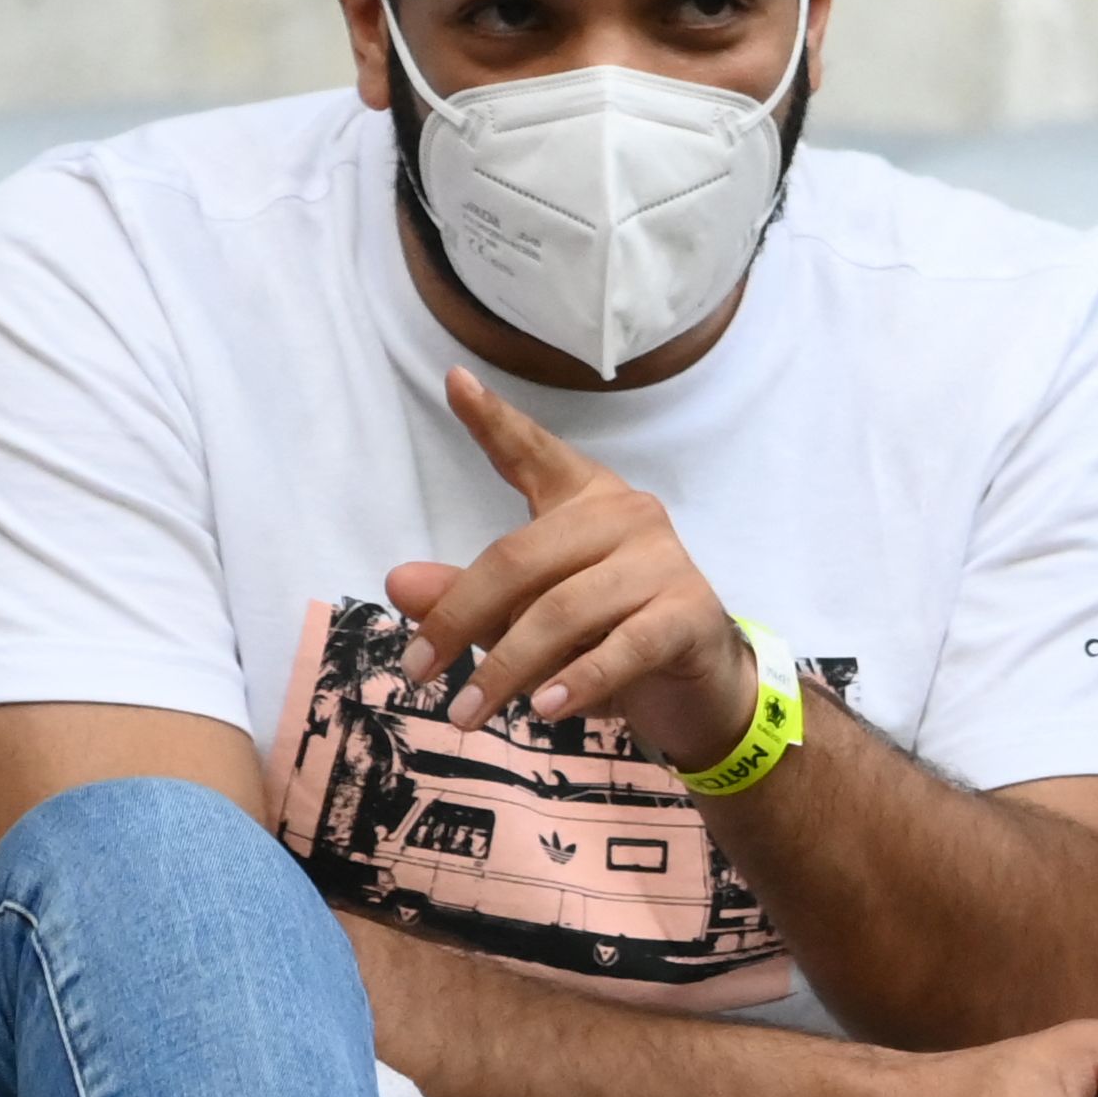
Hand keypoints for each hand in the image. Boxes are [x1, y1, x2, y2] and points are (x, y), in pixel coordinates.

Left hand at [384, 367, 758, 770]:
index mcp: (586, 498)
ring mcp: (663, 562)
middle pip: (520, 558)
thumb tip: (397, 584)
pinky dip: (578, 681)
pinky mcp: (689, 615)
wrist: (699, 685)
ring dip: (506, 669)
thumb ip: (468, 599)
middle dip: (459, 618)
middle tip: (415, 672)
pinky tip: (543, 710)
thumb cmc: (608, 636)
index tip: (455, 382)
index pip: (534, 453)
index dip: (495, 421)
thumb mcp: (530, 617)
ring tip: (464, 714)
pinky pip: (621, 648)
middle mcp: (627, 514)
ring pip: (563, 611)